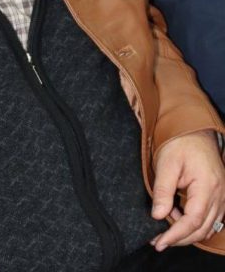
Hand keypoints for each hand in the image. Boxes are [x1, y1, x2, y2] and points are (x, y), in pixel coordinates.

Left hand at [150, 130, 224, 250]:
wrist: (195, 132)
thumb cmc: (179, 144)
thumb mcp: (166, 164)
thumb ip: (162, 191)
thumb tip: (157, 216)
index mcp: (207, 187)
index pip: (193, 221)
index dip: (176, 235)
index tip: (159, 242)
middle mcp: (220, 196)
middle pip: (202, 229)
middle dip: (180, 238)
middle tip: (158, 241)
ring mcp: (222, 197)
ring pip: (207, 226)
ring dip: (187, 232)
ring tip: (165, 229)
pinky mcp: (219, 197)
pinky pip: (210, 219)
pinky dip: (194, 224)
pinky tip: (177, 218)